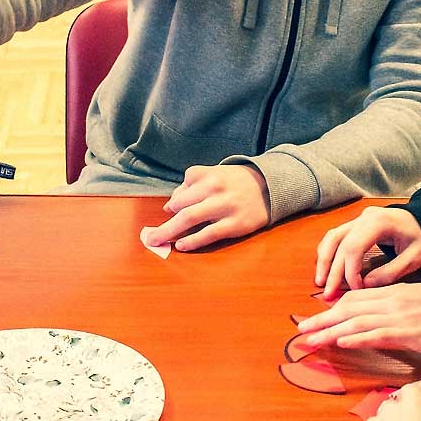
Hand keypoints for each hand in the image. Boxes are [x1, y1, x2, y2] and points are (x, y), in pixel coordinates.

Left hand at [144, 164, 270, 251]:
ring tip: (156, 241)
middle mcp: (214, 188)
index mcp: (208, 174)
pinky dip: (191, 241)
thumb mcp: (216, 174)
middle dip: (164, 222)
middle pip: (180, 206)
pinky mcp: (234, 224)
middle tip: (150, 236)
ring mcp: (224, 206)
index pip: (181, 189)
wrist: (270, 187)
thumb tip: (168, 206)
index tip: (172, 210)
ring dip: (169, 231)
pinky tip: (181, 245)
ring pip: (189, 219)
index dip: (175, 201)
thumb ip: (193, 186)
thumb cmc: (237, 182)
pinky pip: (207, 234)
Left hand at [295, 282, 420, 351]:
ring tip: (311, 340)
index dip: (332, 307)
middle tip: (302, 330)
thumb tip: (379, 320)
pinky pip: (376, 335)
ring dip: (330, 332)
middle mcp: (389, 302)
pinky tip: (340, 342)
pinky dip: (356, 339)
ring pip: (355, 323)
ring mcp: (397, 317)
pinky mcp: (406, 333)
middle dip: (322, 320)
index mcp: (391, 292)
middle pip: (348, 309)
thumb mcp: (416, 300)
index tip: (317, 316)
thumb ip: (396, 307)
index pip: (354, 297)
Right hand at [314, 207, 420, 297]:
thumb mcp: (415, 257)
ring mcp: (358, 219)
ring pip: (332, 238)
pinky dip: (328, 253)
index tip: (356, 289)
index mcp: (379, 222)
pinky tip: (326, 269)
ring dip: (324, 261)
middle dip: (333, 272)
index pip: (354, 248)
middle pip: (339, 244)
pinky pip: (336, 237)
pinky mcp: (356, 225)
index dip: (350, 271)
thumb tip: (365, 286)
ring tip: (321, 282)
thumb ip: (391, 272)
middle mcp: (364, 218)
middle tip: (328, 294)